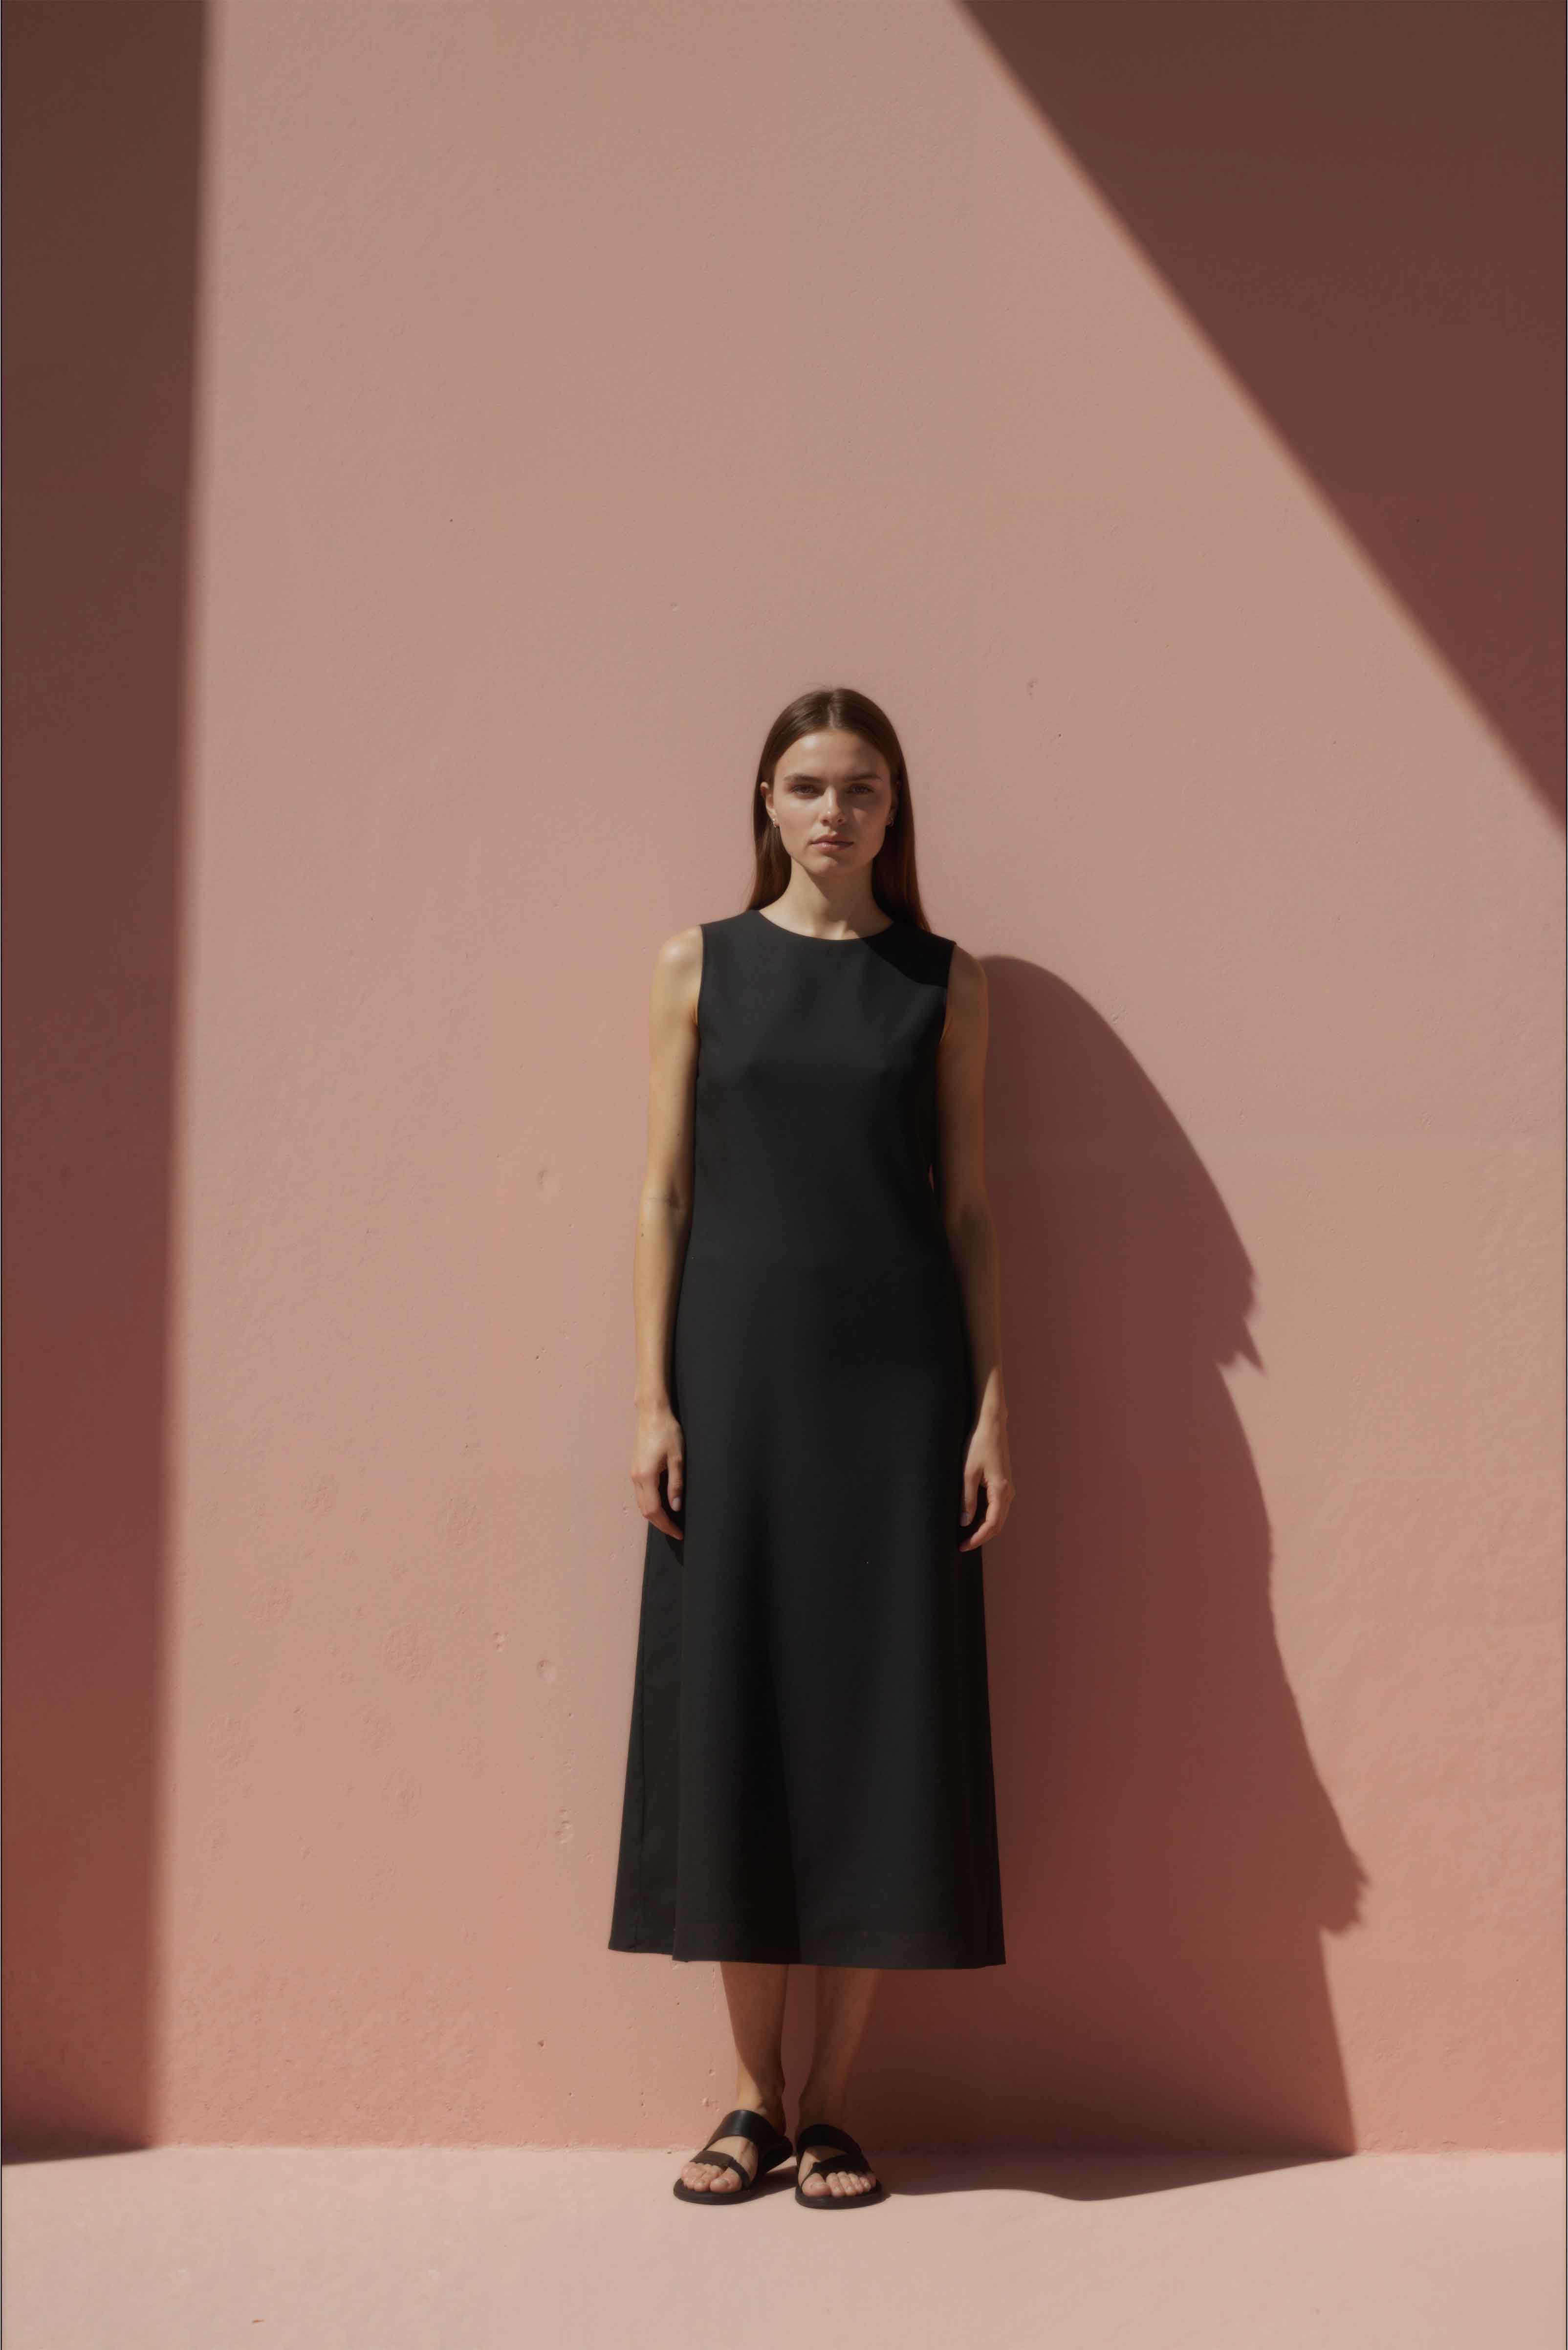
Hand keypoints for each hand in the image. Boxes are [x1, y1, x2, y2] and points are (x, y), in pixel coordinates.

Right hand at [632, 1403, 684, 1539]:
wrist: (652, 1413)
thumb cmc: (667, 1432)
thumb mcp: (678, 1459)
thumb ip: (676, 1484)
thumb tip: (675, 1507)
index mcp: (646, 1477)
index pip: (654, 1510)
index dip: (666, 1525)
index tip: (679, 1532)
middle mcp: (636, 1478)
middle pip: (645, 1511)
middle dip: (660, 1523)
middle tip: (676, 1530)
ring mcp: (634, 1474)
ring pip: (641, 1503)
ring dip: (655, 1515)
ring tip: (671, 1520)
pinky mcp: (636, 1469)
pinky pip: (641, 1494)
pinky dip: (651, 1504)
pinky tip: (663, 1504)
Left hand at [958, 1413, 1012, 1550]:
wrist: (991, 1425)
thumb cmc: (978, 1445)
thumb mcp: (968, 1472)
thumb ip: (966, 1499)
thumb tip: (965, 1522)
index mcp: (1001, 1490)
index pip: (992, 1524)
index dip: (978, 1538)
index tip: (963, 1546)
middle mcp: (1009, 1492)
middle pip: (998, 1525)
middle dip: (981, 1537)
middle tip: (962, 1545)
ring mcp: (1008, 1488)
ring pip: (998, 1517)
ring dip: (984, 1528)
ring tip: (966, 1535)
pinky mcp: (1004, 1483)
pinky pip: (998, 1508)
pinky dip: (987, 1518)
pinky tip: (974, 1519)